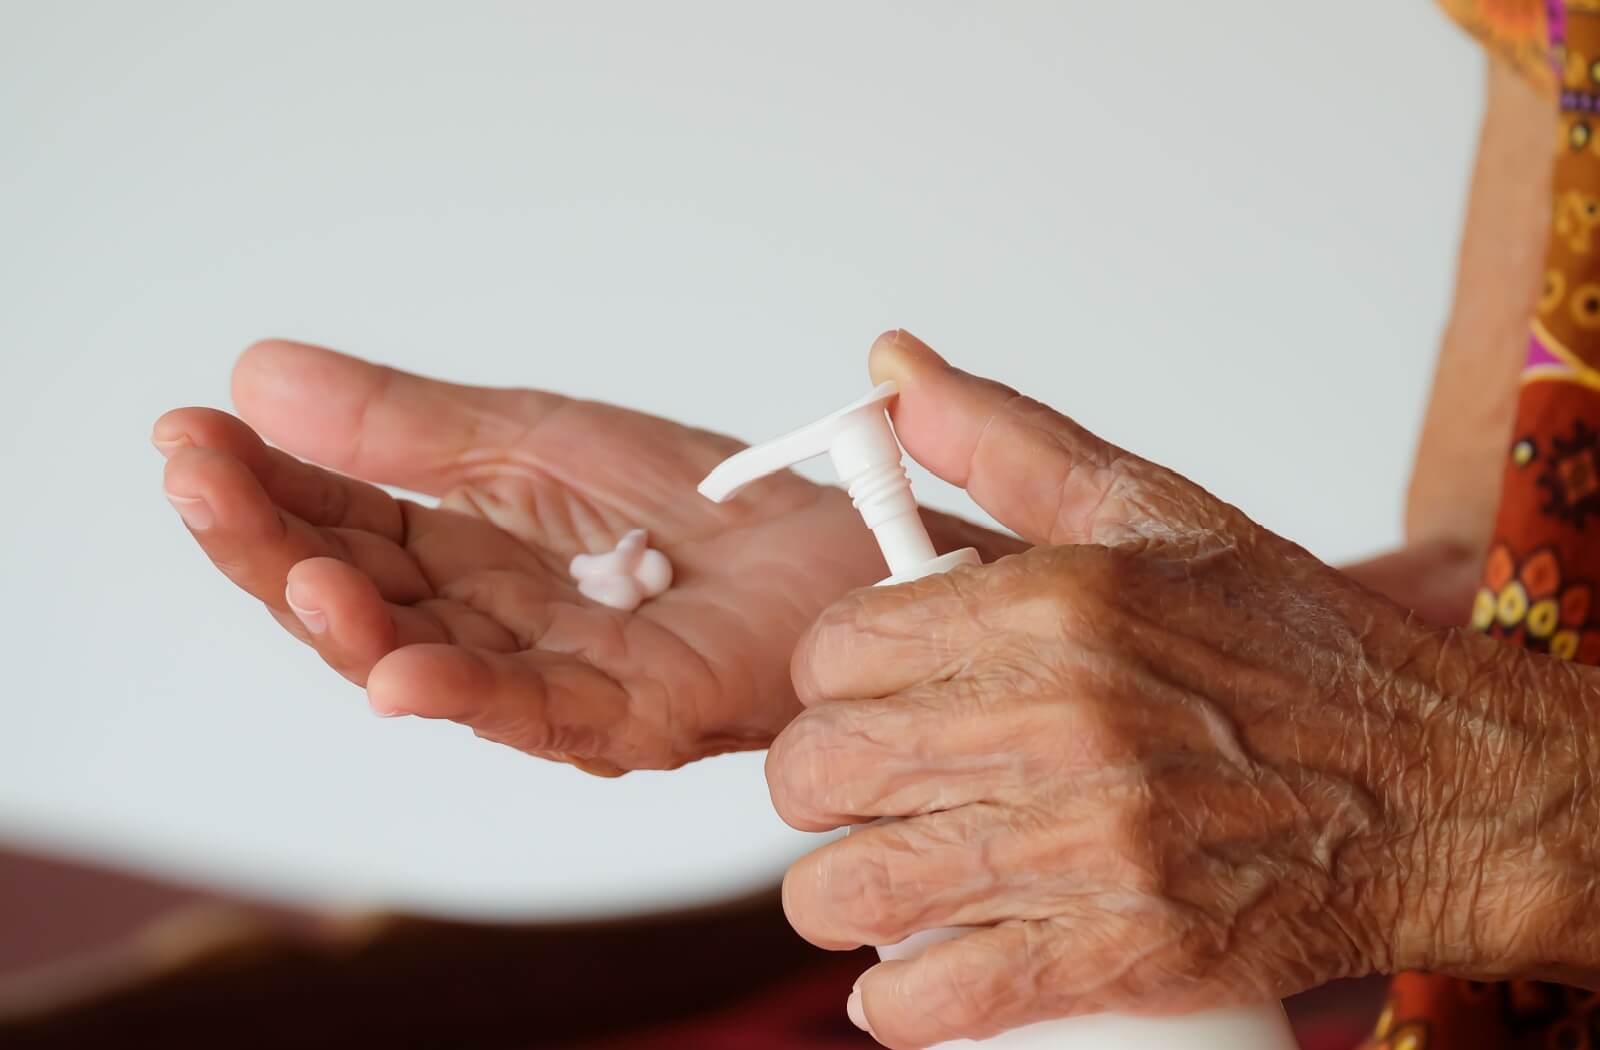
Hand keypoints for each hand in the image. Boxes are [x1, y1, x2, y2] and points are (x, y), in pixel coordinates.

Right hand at [154, 339, 1017, 772]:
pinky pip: (524, 711)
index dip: (262, 484)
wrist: (835, 543)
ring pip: (416, 658)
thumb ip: (410, 426)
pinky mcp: (616, 716)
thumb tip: (259, 376)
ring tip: (294, 567)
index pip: (337, 520)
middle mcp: (484, 622)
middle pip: (353, 595)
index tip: (186, 430)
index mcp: (464, 548)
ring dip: (346, 621)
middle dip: (270, 545)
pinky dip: (458, 695)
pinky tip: (393, 670)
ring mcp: (542, 677)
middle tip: (198, 480)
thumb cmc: (701, 498)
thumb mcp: (539, 437)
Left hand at [767, 332, 1595, 1046]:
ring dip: (837, 897)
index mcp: (1062, 601)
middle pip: (824, 769)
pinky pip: (943, 1001)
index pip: (836, 647)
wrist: (1450, 790)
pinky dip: (900, 1005)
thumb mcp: (1157, 512)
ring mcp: (1098, 848)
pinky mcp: (1128, 955)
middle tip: (858, 788)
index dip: (830, 675)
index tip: (860, 691)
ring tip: (874, 880)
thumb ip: (1006, 440)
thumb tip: (891, 367)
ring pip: (855, 892)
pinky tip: (911, 978)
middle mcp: (1068, 721)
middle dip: (816, 785)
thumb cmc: (1298, 652)